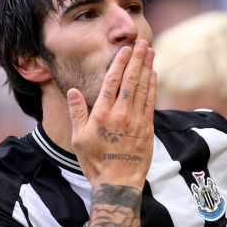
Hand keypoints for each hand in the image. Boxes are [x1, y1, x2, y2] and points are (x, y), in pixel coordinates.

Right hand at [66, 39, 155, 188]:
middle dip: (137, 59)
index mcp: (102, 115)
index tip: (125, 49)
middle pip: (130, 80)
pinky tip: (154, 74)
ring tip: (150, 51)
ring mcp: (136, 120)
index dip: (119, 63)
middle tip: (142, 43)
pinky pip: (151, 102)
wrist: (118, 183)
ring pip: (143, 88)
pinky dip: (153, 86)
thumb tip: (72, 91)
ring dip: (147, 68)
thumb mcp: (78, 139)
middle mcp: (120, 114)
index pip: (112, 82)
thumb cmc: (95, 162)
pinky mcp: (148, 128)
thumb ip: (76, 113)